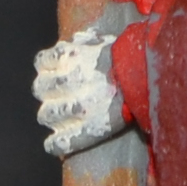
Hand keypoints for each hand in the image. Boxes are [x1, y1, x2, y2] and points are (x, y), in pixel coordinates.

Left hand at [33, 29, 125, 157]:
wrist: (146, 75)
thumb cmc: (129, 56)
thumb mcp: (104, 41)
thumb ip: (85, 41)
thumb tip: (77, 40)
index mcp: (67, 56)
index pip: (41, 62)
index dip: (47, 69)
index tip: (52, 73)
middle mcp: (65, 81)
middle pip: (40, 89)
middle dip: (47, 93)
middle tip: (56, 98)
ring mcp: (74, 107)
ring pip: (46, 115)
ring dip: (50, 116)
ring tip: (57, 119)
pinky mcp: (85, 130)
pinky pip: (60, 141)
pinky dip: (54, 144)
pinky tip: (53, 144)